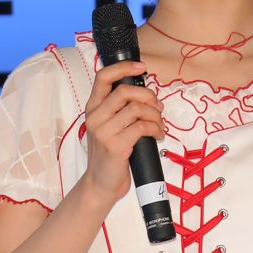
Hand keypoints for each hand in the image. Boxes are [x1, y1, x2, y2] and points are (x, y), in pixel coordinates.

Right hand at [82, 61, 165, 207]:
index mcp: (93, 108)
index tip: (141, 67)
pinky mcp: (115, 146)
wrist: (101, 184)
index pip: (103, 77)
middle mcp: (95, 117)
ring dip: (155, 116)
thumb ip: (119, 110)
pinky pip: (142, 127)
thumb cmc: (109, 155)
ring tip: (159, 126)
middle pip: (125, 91)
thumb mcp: (108, 128)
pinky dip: (156, 129)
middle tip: (158, 108)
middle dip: (148, 96)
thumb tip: (146, 95)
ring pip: (136, 109)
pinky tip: (158, 136)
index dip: (123, 67)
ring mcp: (103, 132)